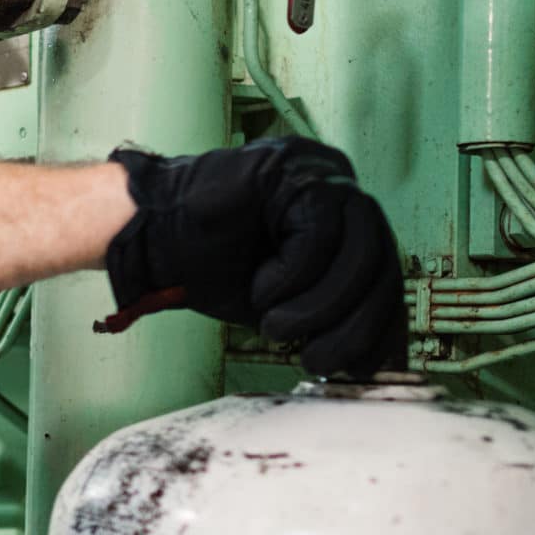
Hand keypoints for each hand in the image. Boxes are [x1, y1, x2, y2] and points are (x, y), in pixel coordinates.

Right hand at [103, 138, 405, 377]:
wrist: (149, 240)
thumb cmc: (208, 266)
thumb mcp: (284, 307)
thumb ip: (331, 320)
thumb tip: (376, 361)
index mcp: (341, 219)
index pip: (386, 272)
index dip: (381, 325)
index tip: (366, 367)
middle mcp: (336, 187)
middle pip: (380, 260)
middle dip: (353, 325)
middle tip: (317, 360)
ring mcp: (316, 170)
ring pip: (360, 246)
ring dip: (319, 304)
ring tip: (276, 326)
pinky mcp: (292, 167)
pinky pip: (321, 230)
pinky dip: (292, 274)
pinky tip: (261, 286)